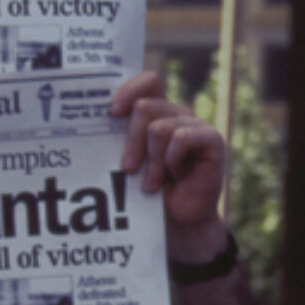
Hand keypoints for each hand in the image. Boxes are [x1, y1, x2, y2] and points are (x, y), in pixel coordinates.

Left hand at [110, 72, 227, 260]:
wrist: (177, 221)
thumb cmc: (148, 191)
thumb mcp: (129, 162)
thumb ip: (119, 140)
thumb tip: (92, 124)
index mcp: (157, 113)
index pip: (147, 82)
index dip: (128, 90)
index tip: (112, 112)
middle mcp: (177, 114)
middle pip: (144, 108)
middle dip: (131, 141)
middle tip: (128, 168)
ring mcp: (196, 126)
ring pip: (159, 128)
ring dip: (152, 160)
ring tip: (151, 182)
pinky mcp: (212, 141)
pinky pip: (183, 137)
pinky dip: (171, 159)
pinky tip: (175, 175)